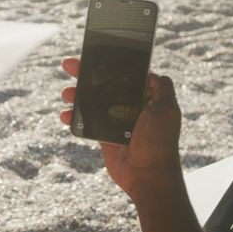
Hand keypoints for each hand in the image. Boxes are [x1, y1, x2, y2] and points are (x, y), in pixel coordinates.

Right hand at [60, 57, 183, 198]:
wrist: (148, 175)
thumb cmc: (159, 142)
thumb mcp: (167, 110)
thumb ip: (162, 88)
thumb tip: (152, 72)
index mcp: (145, 98)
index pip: (124, 76)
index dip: (108, 65)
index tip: (92, 56)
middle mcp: (130, 107)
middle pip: (104, 85)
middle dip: (86, 75)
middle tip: (69, 65)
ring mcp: (116, 121)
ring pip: (92, 101)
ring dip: (76, 95)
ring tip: (66, 93)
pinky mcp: (104, 136)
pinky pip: (86, 122)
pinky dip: (73, 118)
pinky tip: (65, 115)